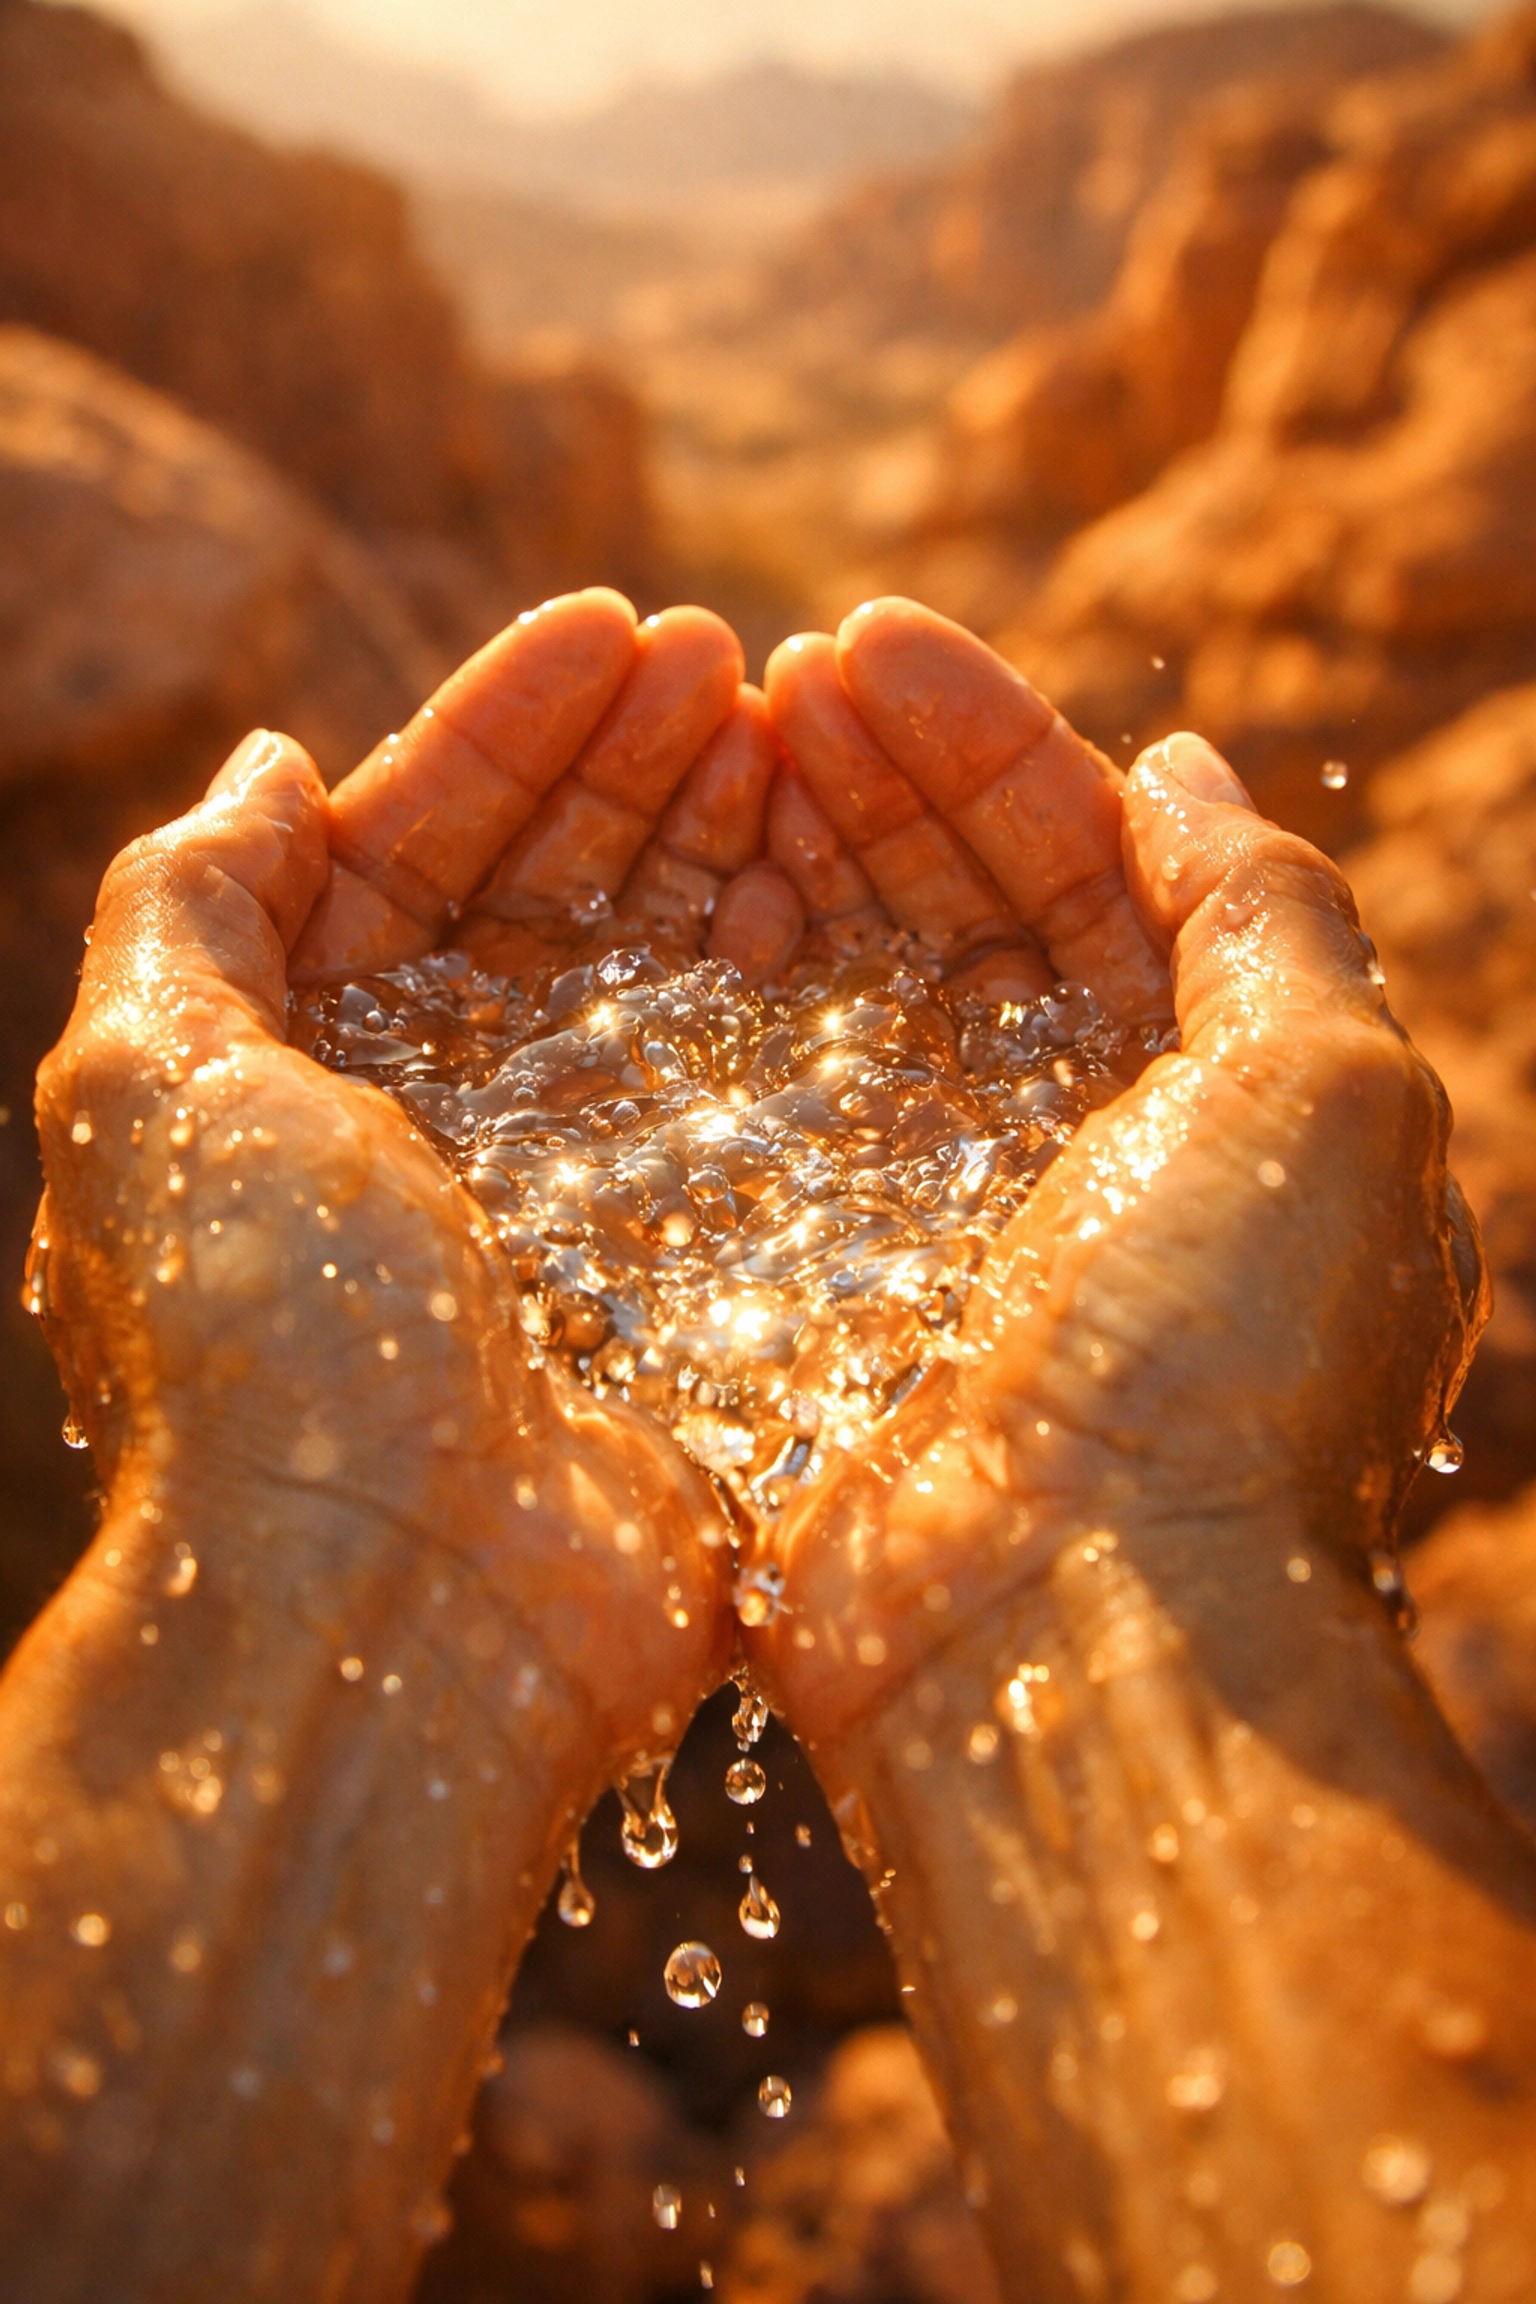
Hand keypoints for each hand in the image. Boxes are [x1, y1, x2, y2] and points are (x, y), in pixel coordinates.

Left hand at [33, 589, 779, 1804]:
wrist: (405, 1611)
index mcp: (313, 1069)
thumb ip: (193, 905)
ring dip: (718, 842)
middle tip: (731, 658)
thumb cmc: (265, 1339)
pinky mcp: (703, 1266)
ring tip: (793, 732)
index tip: (619, 628)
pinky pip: (760, 1090)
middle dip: (631, 763)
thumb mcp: (153, 1083)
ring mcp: (587, 1196)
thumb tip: (265, 763)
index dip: (509, 731)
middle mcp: (449, 1124)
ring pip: (667, 974)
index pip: (416, 850)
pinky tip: (828, 889)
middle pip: (555, 894)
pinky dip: (794, 983)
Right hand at [746, 596, 1484, 1751]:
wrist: (1075, 1639)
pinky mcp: (811, 1293)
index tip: (862, 640)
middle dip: (873, 781)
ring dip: (791, 862)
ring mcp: (932, 1222)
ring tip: (708, 753)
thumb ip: (1263, 911)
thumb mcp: (1323, 1094)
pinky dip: (717, 1007)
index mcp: (1209, 1091)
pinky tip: (677, 912)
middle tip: (765, 675)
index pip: (1088, 868)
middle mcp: (1074, 1149)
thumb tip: (1187, 767)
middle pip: (956, 910)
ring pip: (847, 996)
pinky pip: (753, 1115)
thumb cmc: (1221, 1360)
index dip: (986, 742)